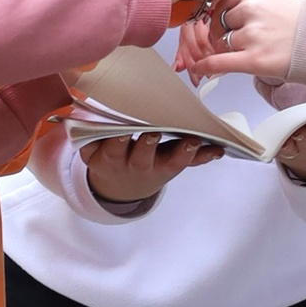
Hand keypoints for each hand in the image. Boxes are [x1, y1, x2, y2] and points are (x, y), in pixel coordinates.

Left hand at [79, 130, 220, 210]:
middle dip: (148, 145)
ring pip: (113, 151)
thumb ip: (195, 156)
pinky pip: (86, 146)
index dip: (184, 153)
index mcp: (159, 167)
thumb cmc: (149, 165)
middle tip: (153, 131)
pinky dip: (85, 136)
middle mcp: (135, 166)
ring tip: (120, 130)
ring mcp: (112, 162)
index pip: (175, 162)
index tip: (192, 140)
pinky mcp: (90, 156)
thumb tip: (220, 149)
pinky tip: (87, 120)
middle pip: (142, 157)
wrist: (118, 185)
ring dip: (116, 142)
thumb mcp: (171, 164)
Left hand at [194, 0, 304, 84]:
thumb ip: (249, 1)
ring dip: (230, 50)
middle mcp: (251, 10)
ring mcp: (252, 35)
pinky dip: (207, 66)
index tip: (224, 23)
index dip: (222, 16)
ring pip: (223, 43)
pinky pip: (220, 62)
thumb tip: (219, 11)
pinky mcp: (254, 59)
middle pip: (220, 24)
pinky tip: (199, 68)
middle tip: (241, 40)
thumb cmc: (301, 21)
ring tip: (253, 51)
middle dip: (225, 33)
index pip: (222, 3)